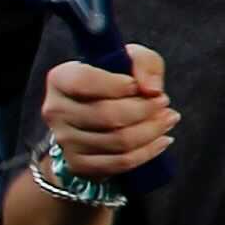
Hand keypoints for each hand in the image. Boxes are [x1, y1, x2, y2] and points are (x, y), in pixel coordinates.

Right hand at [39, 46, 175, 182]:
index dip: (116, 85)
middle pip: (107, 115)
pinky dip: (148, 152)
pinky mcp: (79, 164)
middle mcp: (56, 110)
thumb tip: (151, 89)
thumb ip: (144, 63)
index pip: (84, 82)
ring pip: (117, 141)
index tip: (139, 86)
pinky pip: (120, 162)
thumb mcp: (130, 60)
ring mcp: (66, 141)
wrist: (97, 114)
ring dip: (152, 130)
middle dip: (144, 109)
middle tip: (164, 103)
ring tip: (168, 118)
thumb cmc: (114, 81)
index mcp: (61, 79)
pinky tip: (162, 140)